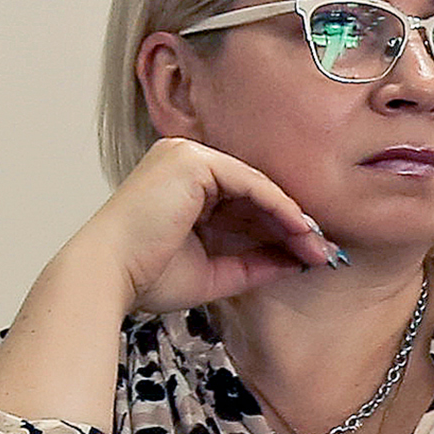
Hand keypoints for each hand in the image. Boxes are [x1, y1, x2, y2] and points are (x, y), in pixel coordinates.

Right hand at [68, 137, 337, 318]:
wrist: (108, 277)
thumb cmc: (148, 277)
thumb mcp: (217, 270)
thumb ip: (258, 261)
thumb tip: (301, 260)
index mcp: (182, 184)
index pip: (244, 202)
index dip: (280, 229)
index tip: (311, 255)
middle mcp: (182, 161)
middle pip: (255, 193)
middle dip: (293, 225)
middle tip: (325, 252)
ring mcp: (185, 155)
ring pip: (257, 186)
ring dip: (293, 218)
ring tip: (319, 248)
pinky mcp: (192, 161)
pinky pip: (252, 183)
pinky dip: (280, 208)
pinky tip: (301, 232)